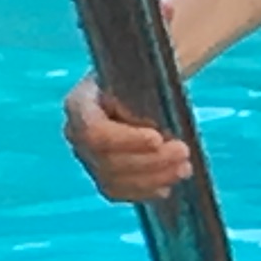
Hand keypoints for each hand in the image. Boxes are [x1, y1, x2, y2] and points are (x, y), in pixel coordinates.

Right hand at [65, 74, 192, 201]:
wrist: (148, 82)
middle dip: (149, 161)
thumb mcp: (146, 68)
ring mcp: (88, 157)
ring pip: (113, 180)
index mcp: (80, 102)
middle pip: (106, 160)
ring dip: (152, 177)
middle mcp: (76, 132)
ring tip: (184, 167)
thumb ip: (146, 83)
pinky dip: (145, 191)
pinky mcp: (104, 174)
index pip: (93, 130)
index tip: (158, 138)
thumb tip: (156, 101)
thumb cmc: (147, 71)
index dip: (125, 140)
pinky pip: (119, 192)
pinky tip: (167, 185)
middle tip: (183, 151)